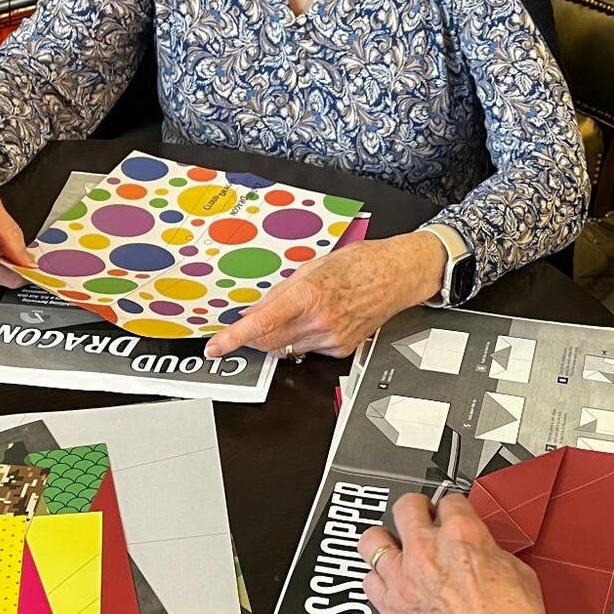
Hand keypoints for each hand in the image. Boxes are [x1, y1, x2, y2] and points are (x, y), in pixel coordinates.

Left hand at [203, 231, 445, 359]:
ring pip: (287, 348)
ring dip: (279, 336)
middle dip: (254, 336)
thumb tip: (256, 311)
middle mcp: (320, 320)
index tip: (216, 346)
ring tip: (296, 313)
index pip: (261, 323)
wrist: (397, 275)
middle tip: (249, 325)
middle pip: (269, 341)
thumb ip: (281, 292)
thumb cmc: (360, 263)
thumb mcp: (312, 267)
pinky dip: (302, 338)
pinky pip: (308, 350)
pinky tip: (316, 320)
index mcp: (309, 294)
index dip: (233, 338)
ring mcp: (332, 337)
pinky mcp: (341, 349)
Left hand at [358, 492, 557, 613]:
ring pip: (372, 540)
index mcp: (463, 535)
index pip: (449, 500)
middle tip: (421, 518)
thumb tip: (482, 552)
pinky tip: (391, 584)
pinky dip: (379, 580)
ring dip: (386, 541)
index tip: (451, 514)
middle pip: (406, 506)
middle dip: (416, 509)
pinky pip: (368, 581)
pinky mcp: (391, 609)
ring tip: (395, 546)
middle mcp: (427, 551)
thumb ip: (490, 552)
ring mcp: (404, 579)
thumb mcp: (517, 572)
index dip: (453, 507)